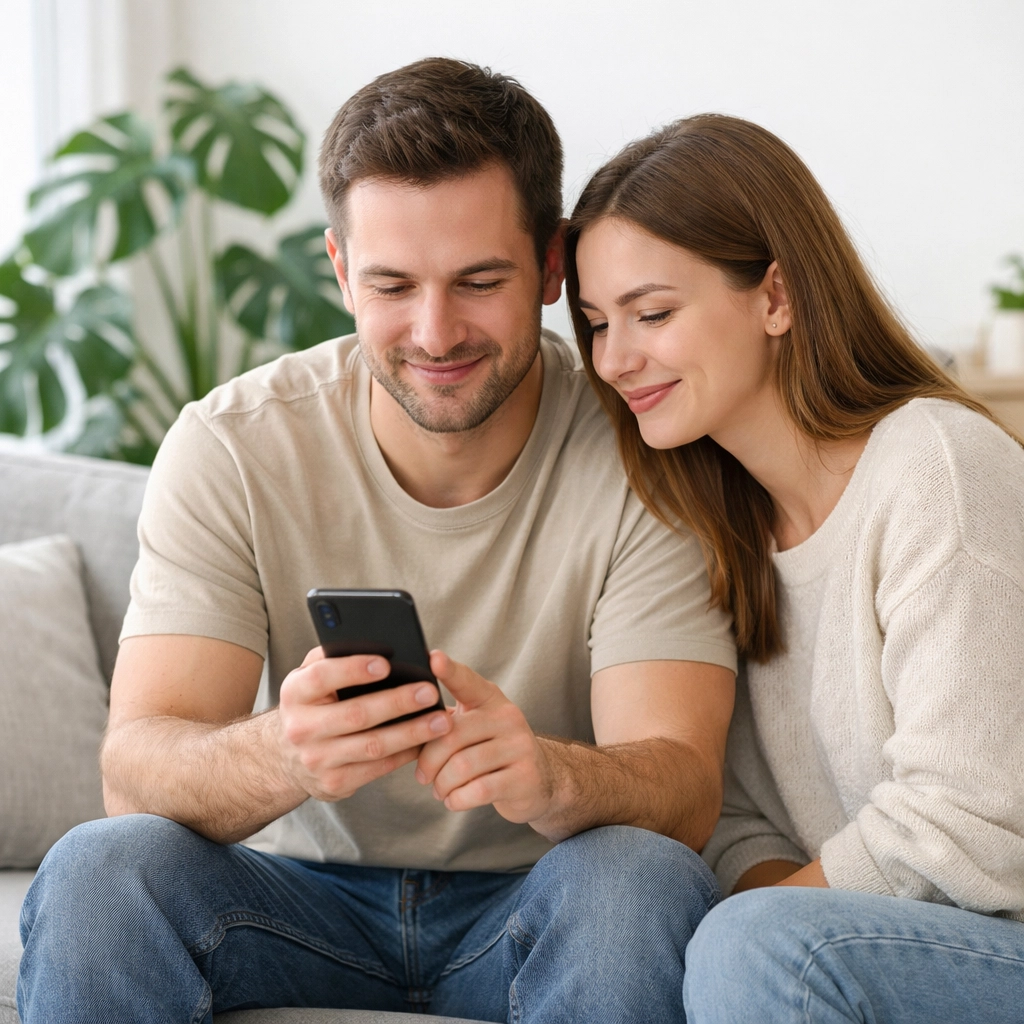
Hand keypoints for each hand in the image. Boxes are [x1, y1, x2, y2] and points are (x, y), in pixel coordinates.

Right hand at [277, 646, 450, 801]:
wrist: (285, 757)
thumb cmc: (311, 704)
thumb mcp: (309, 677)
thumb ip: (333, 657)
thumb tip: (375, 642)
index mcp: (295, 693)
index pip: (322, 678)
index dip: (354, 669)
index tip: (386, 663)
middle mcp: (302, 728)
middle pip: (355, 715)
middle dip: (397, 702)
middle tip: (429, 691)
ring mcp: (318, 760)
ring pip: (373, 746)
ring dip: (412, 733)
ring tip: (441, 720)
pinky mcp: (335, 783)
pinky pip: (378, 768)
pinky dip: (406, 754)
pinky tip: (427, 740)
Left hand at [415, 651, 555, 822]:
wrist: (538, 780)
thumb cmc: (491, 751)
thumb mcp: (474, 728)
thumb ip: (444, 722)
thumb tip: (403, 723)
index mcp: (490, 699)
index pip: (467, 681)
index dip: (449, 670)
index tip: (433, 658)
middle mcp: (507, 716)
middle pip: (452, 734)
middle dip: (429, 761)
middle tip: (423, 777)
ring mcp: (519, 746)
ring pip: (462, 766)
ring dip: (442, 784)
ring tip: (440, 790)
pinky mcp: (524, 777)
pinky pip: (478, 790)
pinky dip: (457, 799)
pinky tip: (454, 800)